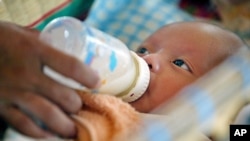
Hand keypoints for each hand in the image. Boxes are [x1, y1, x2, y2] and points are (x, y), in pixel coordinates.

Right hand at [0, 21, 98, 137]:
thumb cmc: (0, 39)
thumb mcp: (24, 33)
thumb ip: (47, 42)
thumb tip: (70, 49)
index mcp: (34, 51)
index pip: (71, 66)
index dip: (88, 77)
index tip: (96, 82)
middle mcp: (26, 73)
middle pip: (63, 96)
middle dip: (78, 105)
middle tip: (82, 107)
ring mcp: (13, 92)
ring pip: (47, 115)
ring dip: (65, 125)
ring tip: (73, 129)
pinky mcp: (1, 106)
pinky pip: (23, 125)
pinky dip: (40, 134)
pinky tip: (50, 136)